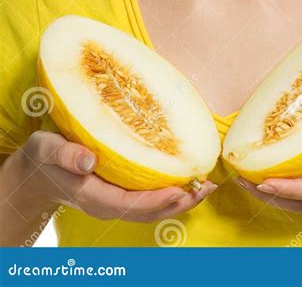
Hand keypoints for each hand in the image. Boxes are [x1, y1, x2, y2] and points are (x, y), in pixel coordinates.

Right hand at [18, 131, 216, 222]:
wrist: (36, 172)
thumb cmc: (43, 157)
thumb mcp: (47, 149)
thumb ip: (66, 155)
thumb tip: (89, 160)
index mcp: (91, 195)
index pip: (130, 204)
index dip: (157, 200)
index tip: (181, 190)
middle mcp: (106, 204)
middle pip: (148, 212)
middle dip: (179, 203)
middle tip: (206, 187)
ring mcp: (114, 203)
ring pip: (151, 210)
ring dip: (180, 201)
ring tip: (206, 186)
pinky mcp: (119, 195)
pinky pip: (148, 201)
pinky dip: (170, 194)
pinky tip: (187, 181)